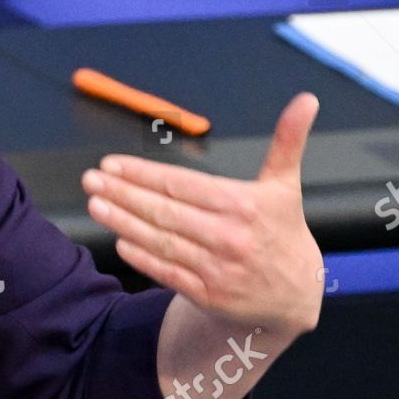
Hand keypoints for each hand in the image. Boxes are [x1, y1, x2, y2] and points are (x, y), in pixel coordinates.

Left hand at [81, 92, 324, 337]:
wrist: (296, 298)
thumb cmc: (282, 233)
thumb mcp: (285, 187)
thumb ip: (289, 142)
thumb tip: (307, 100)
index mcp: (245, 205)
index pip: (182, 184)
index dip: (143, 174)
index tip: (112, 163)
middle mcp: (230, 237)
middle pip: (165, 211)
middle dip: (123, 193)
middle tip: (92, 179)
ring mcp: (218, 269)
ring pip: (161, 241)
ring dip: (123, 222)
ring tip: (96, 204)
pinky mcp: (208, 295)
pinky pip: (167, 272)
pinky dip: (142, 256)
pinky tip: (119, 240)